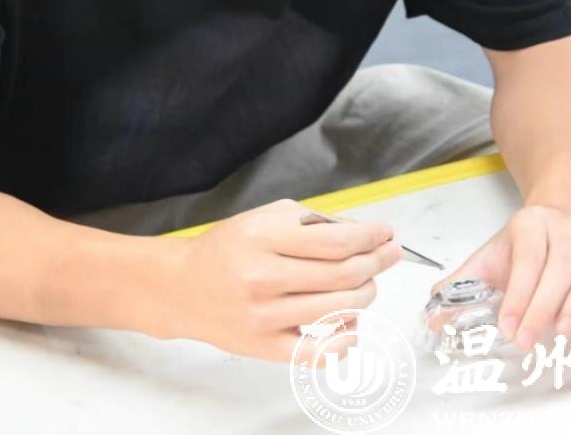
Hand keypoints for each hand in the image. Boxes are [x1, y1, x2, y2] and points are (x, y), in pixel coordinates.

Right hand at [165, 199, 402, 361]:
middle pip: (344, 275)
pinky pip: (319, 352)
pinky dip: (346, 340)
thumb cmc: (228, 249)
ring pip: (339, 310)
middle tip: (387, 256)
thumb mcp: (265, 218)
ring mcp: (264, 317)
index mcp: (262, 238)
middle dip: (376, 263)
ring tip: (367, 284)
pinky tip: (352, 324)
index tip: (384, 234)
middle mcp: (262, 278)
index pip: (336, 241)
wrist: (183, 287)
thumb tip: (364, 234)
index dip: (371, 238)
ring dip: (366, 294)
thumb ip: (314, 222)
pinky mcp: (264, 347)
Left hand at [432, 204, 570, 349]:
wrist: (562, 218)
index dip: (518, 296)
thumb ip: (462, 285)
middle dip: (541, 309)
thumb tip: (434, 316)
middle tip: (525, 340)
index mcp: (531, 226)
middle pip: (559, 270)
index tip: (506, 326)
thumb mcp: (490, 257)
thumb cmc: (524, 246)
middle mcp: (567, 231)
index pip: (527, 261)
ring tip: (561, 333)